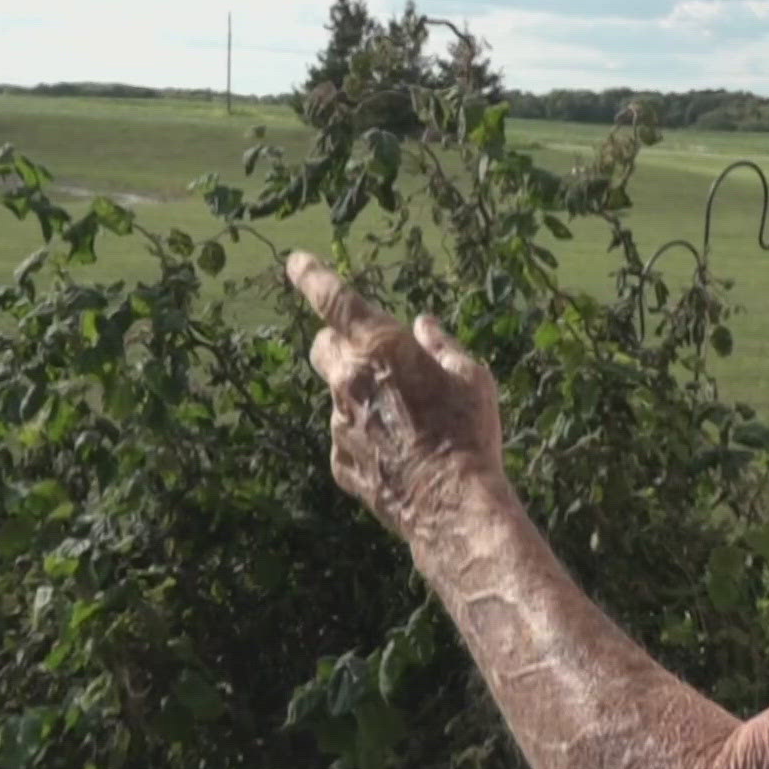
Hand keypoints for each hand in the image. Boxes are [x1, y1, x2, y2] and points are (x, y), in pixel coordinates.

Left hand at [286, 251, 504, 539]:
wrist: (453, 505)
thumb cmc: (468, 433)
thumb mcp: (472, 377)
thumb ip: (442, 346)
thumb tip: (423, 325)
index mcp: (380, 347)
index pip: (334, 299)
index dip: (312, 276)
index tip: (296, 263)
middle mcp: (348, 380)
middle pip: (323, 345)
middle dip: (339, 343)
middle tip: (372, 357)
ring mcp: (338, 423)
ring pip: (339, 396)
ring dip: (362, 398)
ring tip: (409, 425)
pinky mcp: (339, 461)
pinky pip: (347, 438)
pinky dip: (366, 438)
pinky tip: (400, 456)